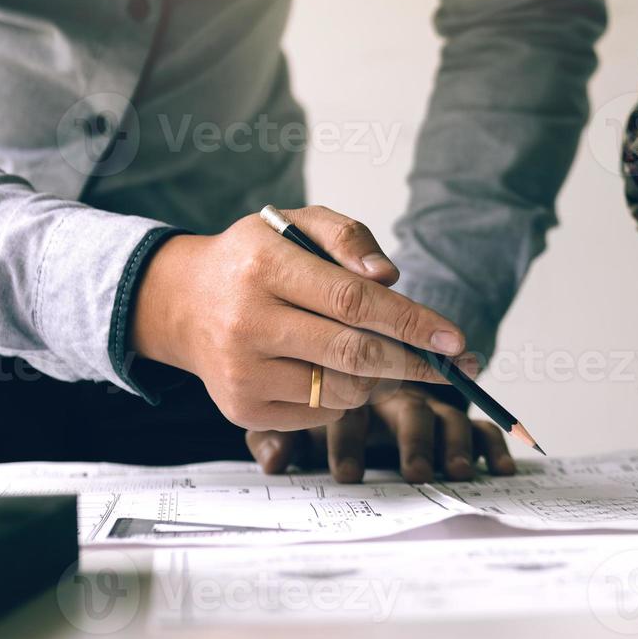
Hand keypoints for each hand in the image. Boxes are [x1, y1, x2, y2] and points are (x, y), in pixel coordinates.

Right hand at [132, 206, 466, 431]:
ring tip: (372, 354)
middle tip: (450, 366)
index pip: (355, 301)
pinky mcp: (242, 409)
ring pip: (345, 392)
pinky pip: (321, 414)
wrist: (182, 302)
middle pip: (355, 355)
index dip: (413, 323)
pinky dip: (343, 397)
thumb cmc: (255, 260)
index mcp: (264, 265)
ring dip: (377, 379)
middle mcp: (248, 321)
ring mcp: (242, 372)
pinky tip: (328, 370)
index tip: (455, 340)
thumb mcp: (296, 224)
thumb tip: (390, 277)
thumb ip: (349, 238)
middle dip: (414, 363)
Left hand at [246, 386, 516, 483]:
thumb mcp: (281, 412)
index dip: (350, 440)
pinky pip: (479, 426)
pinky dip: (492, 445)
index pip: (350, 403)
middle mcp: (389, 388)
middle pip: (407, 407)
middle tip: (415, 474)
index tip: (346, 476)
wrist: (340, 358)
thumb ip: (273, 434)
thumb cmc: (305, 394)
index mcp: (345, 380)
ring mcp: (422, 400)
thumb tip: (273, 462)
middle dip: (413, 442)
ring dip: (454, 442)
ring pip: (445, 414)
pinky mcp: (450, 414)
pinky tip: (500, 469)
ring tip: (456, 473)